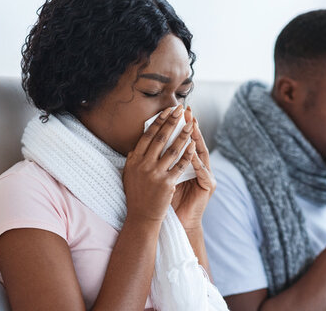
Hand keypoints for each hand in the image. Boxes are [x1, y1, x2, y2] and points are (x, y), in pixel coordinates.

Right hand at [122, 105, 196, 223]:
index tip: (168, 110)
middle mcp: (143, 165)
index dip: (159, 121)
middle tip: (181, 109)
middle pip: (160, 138)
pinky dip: (188, 154)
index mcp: (134, 160)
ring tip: (192, 124)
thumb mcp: (130, 174)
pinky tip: (195, 145)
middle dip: (172, 121)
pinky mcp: (166, 183)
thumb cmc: (137, 194)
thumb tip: (138, 145)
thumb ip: (134, 159)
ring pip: (173, 149)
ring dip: (184, 134)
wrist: (142, 217)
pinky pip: (180, 165)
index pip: (148, 135)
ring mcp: (155, 174)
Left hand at [171, 107, 215, 231]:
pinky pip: (202, 171)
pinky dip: (196, 161)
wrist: (179, 222)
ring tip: (191, 126)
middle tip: (187, 112)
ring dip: (196, 139)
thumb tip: (146, 143)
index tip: (174, 111)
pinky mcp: (208, 186)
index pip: (185, 141)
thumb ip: (160, 160)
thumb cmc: (167, 200)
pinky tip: (193, 150)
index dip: (180, 126)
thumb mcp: (162, 176)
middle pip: (196, 143)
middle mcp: (200, 167)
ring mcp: (206, 176)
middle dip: (191, 127)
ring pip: (201, 154)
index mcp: (189, 164)